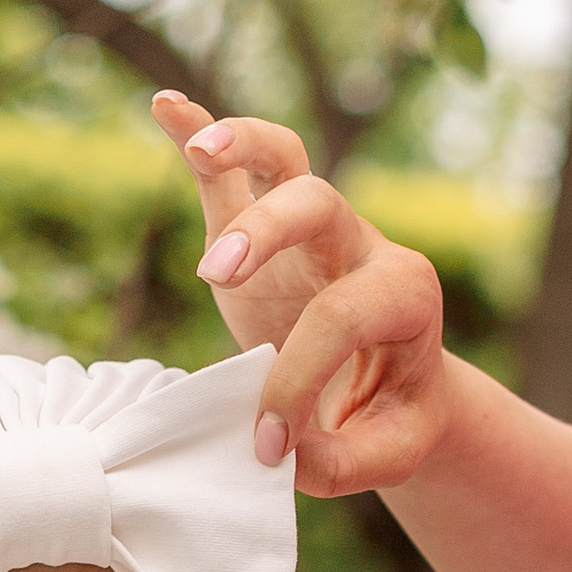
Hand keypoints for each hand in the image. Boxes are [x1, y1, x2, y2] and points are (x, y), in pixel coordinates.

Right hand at [151, 92, 452, 495]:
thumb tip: (274, 454)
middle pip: (319, 205)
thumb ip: (338, 463)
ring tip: (202, 150)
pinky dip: (200, 131)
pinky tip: (165, 107)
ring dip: (243, 144)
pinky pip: (239, 166)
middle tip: (215, 277)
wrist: (395, 391)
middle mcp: (361, 245)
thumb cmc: (391, 418)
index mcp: (405, 294)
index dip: (295, 383)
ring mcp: (313, 228)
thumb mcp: (387, 454)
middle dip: (267, 234)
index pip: (341, 318)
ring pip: (286, 158)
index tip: (267, 447)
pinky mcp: (265, 228)